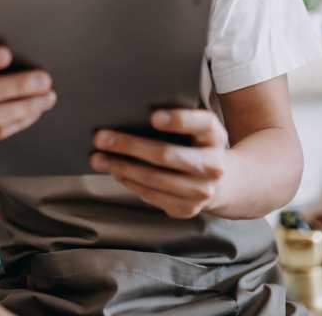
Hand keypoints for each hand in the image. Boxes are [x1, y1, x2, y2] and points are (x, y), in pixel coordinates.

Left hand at [89, 109, 227, 218]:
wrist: (221, 179)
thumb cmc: (196, 143)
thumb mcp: (195, 126)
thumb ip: (174, 117)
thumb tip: (129, 112)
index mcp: (214, 135)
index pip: (201, 123)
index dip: (178, 120)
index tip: (153, 117)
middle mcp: (213, 165)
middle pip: (166, 155)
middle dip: (129, 146)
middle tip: (100, 137)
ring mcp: (202, 191)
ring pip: (154, 179)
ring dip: (121, 167)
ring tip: (99, 158)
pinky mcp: (188, 209)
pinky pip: (152, 195)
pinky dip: (130, 182)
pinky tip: (116, 172)